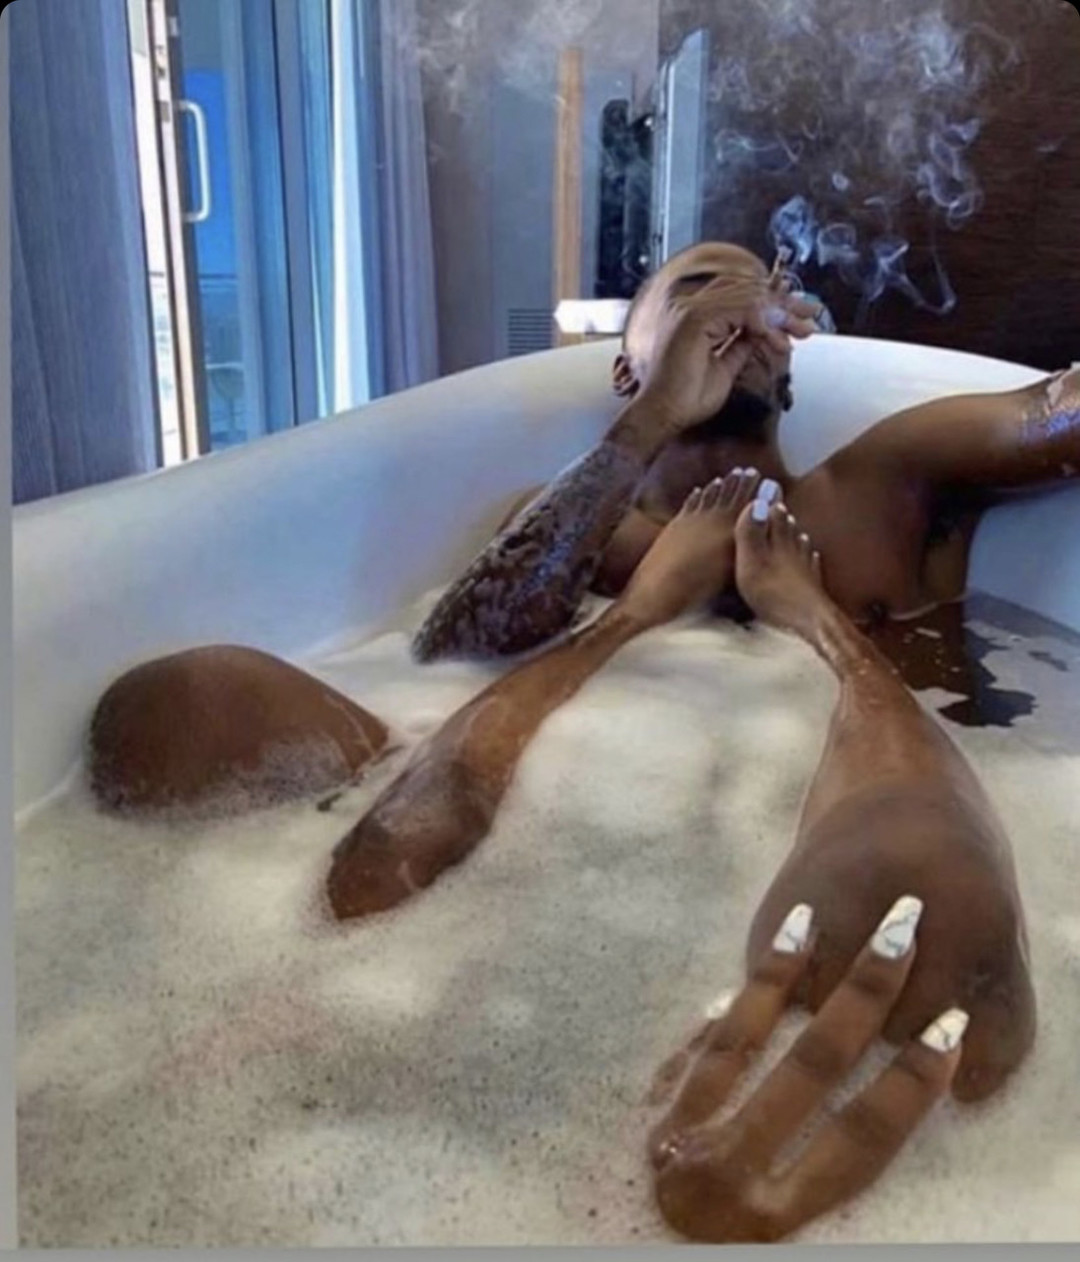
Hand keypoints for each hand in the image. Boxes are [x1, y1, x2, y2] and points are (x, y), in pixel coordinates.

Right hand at [637, 276, 819, 433]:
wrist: (663, 414)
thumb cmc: (685, 399)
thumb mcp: (724, 367)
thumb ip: (740, 345)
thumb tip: (761, 334)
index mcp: (692, 314)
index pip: (738, 295)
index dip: (771, 303)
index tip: (795, 316)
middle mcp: (689, 305)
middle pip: (746, 289)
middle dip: (782, 303)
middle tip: (809, 316)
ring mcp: (690, 309)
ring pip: (748, 297)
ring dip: (779, 314)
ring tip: (800, 330)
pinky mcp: (694, 318)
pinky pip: (742, 310)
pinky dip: (764, 324)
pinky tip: (778, 340)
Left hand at [646, 898, 965, 1242]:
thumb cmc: (721, 1246)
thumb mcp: (780, 1233)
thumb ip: (817, 1174)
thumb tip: (879, 1094)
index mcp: (777, 1221)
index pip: (860, 1141)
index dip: (910, 1085)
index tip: (950, 1026)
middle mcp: (728, 1179)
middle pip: (812, 1067)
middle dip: (865, 994)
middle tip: (904, 930)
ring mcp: (680, 1137)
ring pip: (746, 1039)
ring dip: (785, 976)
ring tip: (814, 921)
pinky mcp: (645, 1114)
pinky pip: (696, 1047)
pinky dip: (731, 1006)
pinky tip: (753, 968)